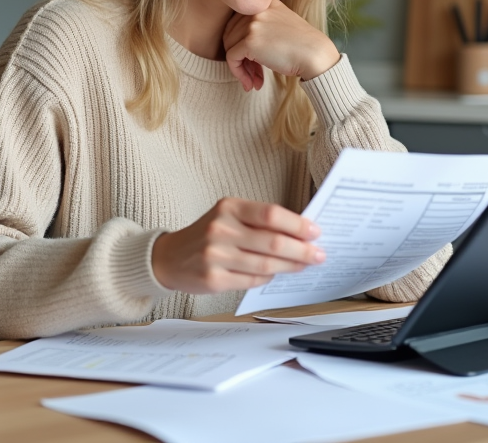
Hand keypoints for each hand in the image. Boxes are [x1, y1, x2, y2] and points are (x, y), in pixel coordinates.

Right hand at [151, 198, 325, 293]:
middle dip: (302, 250)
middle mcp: (221, 229)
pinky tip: (276, 275)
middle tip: (319, 255)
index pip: (271, 214)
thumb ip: (258, 222)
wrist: (168, 258)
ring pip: (266, 264)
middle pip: (273, 242)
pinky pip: (252, 280)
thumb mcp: (228, 217)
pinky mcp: (214, 279)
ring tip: (304, 265)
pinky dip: (268, 278)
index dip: (298, 224)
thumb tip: (299, 233)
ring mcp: (216, 255)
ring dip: (290, 267)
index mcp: (229, 208)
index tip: (315, 232)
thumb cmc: (207, 235)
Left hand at [222, 0, 339, 90]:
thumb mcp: (282, 27)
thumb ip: (261, 30)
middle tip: (254, 75)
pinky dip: (239, 74)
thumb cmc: (303, 47)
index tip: (254, 63)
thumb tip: (237, 49)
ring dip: (241, 69)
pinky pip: (232, 58)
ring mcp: (252, 24)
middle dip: (241, 58)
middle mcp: (257, 10)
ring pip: (229, 47)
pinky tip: (251, 84)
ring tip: (254, 81)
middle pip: (231, 35)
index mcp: (266, 4)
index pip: (240, 23)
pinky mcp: (250, 40)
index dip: (242, 45)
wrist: (316, 55)